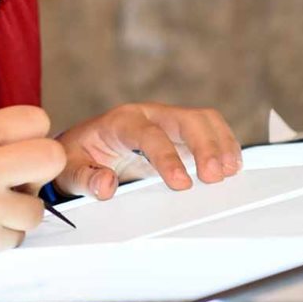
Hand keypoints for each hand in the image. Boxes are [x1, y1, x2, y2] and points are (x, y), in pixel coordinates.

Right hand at [0, 105, 64, 283]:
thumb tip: (30, 150)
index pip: (36, 119)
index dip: (31, 134)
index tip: (17, 147)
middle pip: (52, 157)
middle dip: (42, 168)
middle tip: (19, 177)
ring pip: (38, 207)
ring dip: (20, 209)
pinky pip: (17, 237)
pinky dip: (2, 235)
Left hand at [53, 103, 242, 200]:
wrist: (82, 147)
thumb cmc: (78, 156)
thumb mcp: (70, 170)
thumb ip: (85, 178)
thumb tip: (106, 186)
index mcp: (120, 122)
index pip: (148, 134)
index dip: (167, 157)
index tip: (182, 183)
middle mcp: (148, 115)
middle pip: (185, 119)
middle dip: (204, 145)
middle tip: (215, 177)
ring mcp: (167, 122)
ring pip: (202, 119)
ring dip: (220, 143)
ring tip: (230, 171)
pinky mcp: (179, 133)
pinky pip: (208, 129)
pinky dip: (224, 144)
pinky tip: (232, 164)